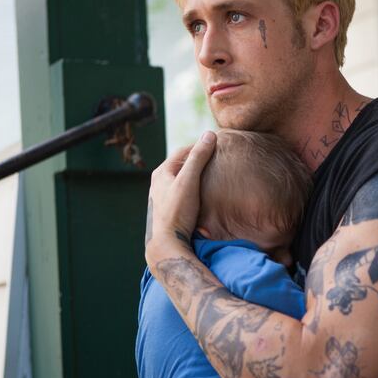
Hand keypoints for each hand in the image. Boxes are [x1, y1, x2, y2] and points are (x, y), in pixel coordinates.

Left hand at [147, 132, 215, 249]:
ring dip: (197, 176)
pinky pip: (184, 192)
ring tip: (213, 175)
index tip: (218, 145)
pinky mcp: (169, 209)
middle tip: (218, 159)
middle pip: (183, 165)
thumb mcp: (189, 181)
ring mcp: (164, 196)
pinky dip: (195, 189)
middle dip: (199, 161)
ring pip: (183, 180)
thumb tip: (209, 134)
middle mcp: (160, 182)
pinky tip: (204, 194)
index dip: (201, 146)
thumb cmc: (177, 210)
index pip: (183, 151)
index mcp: (162, 172)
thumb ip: (199, 157)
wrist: (168, 243)